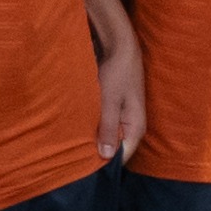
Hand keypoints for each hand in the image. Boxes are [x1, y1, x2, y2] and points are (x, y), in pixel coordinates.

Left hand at [90, 9, 149, 174]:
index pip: (121, 157)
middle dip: (97, 150)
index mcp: (136, 128)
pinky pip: (105, 124)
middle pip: (115, 147)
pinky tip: (79, 126)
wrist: (119, 45)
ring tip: (74, 142)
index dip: (103, 162)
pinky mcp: (116, 109)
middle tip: (74, 153)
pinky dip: (93, 125)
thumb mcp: (110, 101)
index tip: (83, 165)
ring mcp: (124, 117)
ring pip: (108, 136)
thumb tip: (106, 156)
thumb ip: (108, 128)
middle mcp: (133, 126)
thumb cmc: (117, 72)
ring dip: (93, 137)